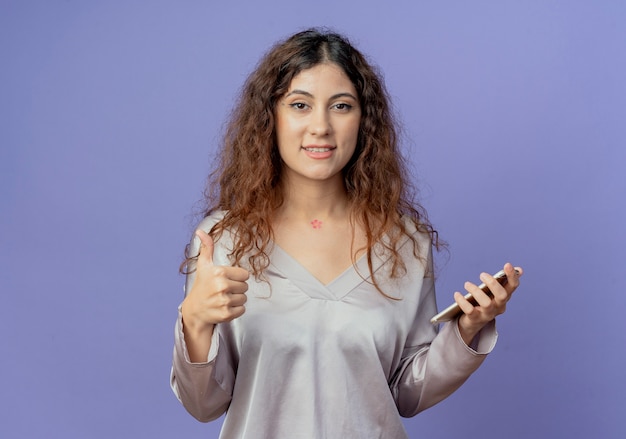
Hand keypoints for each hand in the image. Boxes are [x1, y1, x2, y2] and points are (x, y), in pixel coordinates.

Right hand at [180, 230, 249, 360]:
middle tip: (223, 290)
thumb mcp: (204, 265)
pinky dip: (236, 310)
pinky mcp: (226, 314)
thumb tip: (200, 231)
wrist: (194, 310)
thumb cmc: (201, 285)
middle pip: (245, 286)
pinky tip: (224, 307)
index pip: (245, 275)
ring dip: (236, 299)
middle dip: (236, 288)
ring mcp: (223, 301)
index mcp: (219, 272)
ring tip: (223, 299)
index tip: (226, 280)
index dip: (237, 277)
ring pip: (244, 298)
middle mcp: (222, 286)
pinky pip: (242, 309)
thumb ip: (207, 248)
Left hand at [455, 263, 522, 344]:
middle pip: (502, 295)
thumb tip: (520, 269)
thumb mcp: (494, 292)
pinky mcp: (475, 319)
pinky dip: (462, 301)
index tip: (507, 264)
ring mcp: (488, 314)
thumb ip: (503, 281)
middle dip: (493, 283)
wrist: (472, 322)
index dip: (512, 276)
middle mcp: (499, 306)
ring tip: (466, 284)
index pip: (513, 286)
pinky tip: (457, 294)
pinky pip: (470, 310)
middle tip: (482, 274)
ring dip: (476, 291)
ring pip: (486, 303)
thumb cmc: (484, 302)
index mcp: (504, 297)